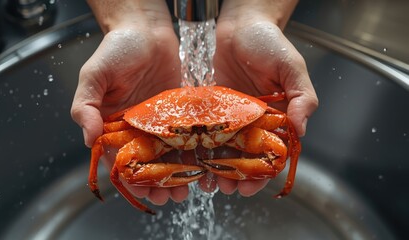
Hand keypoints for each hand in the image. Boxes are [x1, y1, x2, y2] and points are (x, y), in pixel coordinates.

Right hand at [71, 1, 185, 204]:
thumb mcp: (94, 75)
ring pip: (171, 154)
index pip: (121, 158)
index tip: (143, 192)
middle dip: (159, 183)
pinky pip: (189, 135)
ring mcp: (162, 120)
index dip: (131, 178)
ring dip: (178, 173)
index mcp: (115, 124)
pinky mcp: (182, 111)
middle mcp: (139, 126)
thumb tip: (87, 139)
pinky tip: (203, 163)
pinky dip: (195, 151)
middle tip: (171, 196)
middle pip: (149, 162)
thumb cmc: (118, 48)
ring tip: (189, 187)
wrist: (147, 29)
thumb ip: (85, 106)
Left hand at [197, 0, 317, 195]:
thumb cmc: (268, 42)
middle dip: (236, 177)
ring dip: (215, 169)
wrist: (239, 23)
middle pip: (243, 157)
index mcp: (274, 117)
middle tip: (227, 189)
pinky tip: (192, 161)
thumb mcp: (292, 67)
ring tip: (208, 182)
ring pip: (221, 150)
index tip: (253, 187)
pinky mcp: (207, 107)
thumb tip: (301, 130)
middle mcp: (250, 121)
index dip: (263, 173)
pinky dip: (198, 149)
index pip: (271, 153)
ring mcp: (227, 116)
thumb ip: (302, 97)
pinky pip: (202, 132)